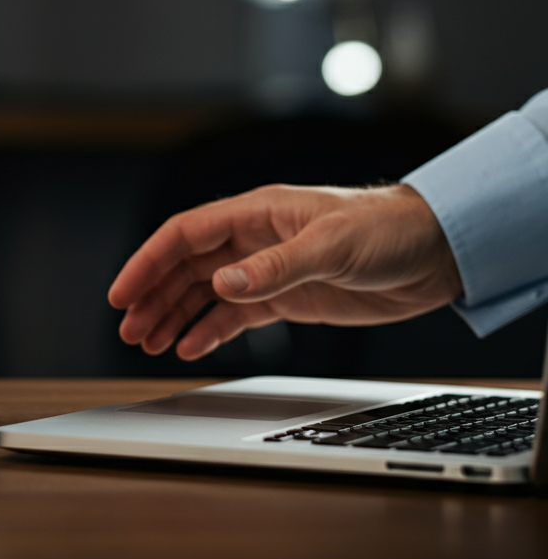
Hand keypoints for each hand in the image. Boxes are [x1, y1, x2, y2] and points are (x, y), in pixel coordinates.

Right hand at [108, 184, 462, 360]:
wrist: (435, 252)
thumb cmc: (388, 229)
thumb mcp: (332, 245)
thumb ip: (276, 267)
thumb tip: (223, 283)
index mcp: (256, 213)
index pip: (185, 235)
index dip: (147, 262)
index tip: (122, 293)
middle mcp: (253, 240)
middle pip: (185, 266)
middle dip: (152, 295)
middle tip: (128, 328)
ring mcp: (267, 270)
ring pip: (204, 292)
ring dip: (174, 315)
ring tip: (148, 341)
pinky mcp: (286, 298)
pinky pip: (235, 316)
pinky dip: (209, 330)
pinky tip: (190, 346)